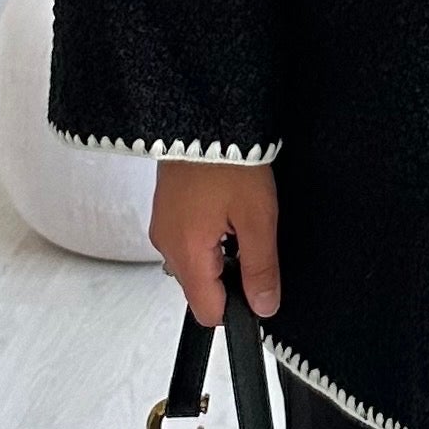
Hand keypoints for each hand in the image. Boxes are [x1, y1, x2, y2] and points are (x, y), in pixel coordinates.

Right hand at [149, 162, 280, 326]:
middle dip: (229, 276)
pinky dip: (209, 236)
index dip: (236, 308)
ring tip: (238, 219)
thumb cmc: (232, 161)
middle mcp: (167, 244)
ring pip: (195, 264)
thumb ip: (260, 269)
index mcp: (187, 252)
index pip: (207, 312)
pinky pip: (188, 240)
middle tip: (251, 239)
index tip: (257, 286)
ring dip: (220, 254)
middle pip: (200, 289)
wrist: (206, 116)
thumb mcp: (258, 219)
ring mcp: (163, 227)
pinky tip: (225, 210)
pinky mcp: (167, 211)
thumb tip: (264, 306)